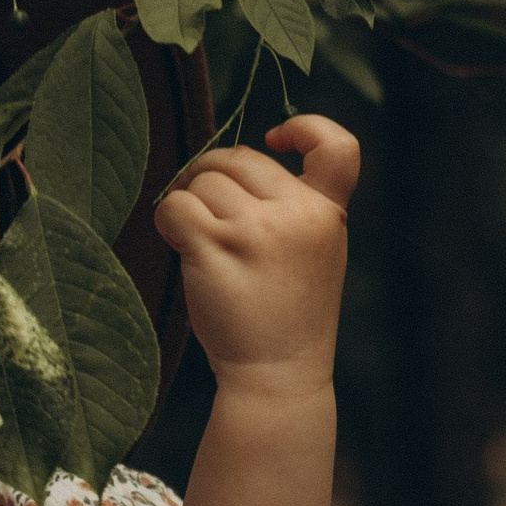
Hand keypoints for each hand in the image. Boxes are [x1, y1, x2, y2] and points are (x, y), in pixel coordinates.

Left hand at [153, 113, 360, 394]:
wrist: (277, 378)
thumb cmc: (284, 317)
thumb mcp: (313, 254)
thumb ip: (289, 207)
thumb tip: (224, 163)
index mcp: (327, 213)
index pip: (338, 146)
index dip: (304, 127)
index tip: (273, 138)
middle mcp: (297, 214)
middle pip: (238, 157)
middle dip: (213, 177)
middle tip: (208, 215)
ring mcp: (256, 230)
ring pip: (201, 181)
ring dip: (189, 206)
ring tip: (201, 245)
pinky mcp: (215, 248)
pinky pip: (174, 206)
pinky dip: (167, 222)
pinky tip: (181, 248)